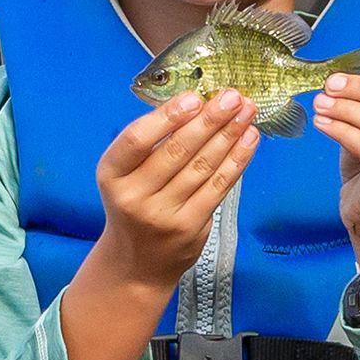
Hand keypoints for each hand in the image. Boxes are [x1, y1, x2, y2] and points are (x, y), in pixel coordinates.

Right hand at [89, 92, 255, 285]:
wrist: (137, 263)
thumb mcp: (126, 175)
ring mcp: (163, 215)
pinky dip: (237, 160)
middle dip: (209, 120)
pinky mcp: (190, 227)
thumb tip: (198, 103)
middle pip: (176, 151)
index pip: (136, 140)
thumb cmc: (134, 205)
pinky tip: (248, 139)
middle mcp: (133, 197)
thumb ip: (152, 144)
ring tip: (247, 111)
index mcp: (111, 175)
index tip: (193, 98)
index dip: (166, 117)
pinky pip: (218, 187)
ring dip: (229, 135)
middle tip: (233, 96)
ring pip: (202, 167)